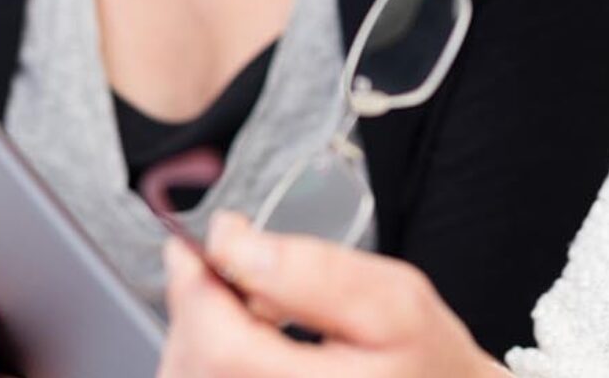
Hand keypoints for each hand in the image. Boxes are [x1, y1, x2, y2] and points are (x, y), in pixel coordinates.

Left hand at [157, 213, 503, 377]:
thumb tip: (233, 243)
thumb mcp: (392, 300)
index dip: (197, 291)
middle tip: (223, 261)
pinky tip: (241, 339)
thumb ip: (312, 271)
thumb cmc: (421, 358)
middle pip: (192, 367)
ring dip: (196, 331)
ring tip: (244, 303)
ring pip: (187, 376)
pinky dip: (204, 358)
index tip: (197, 245)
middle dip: (195, 303)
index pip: (221, 351)